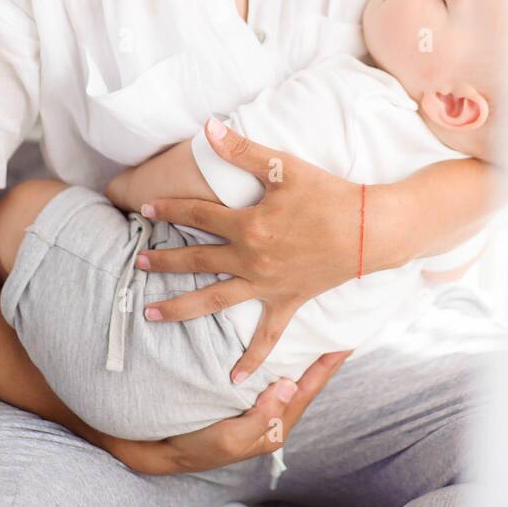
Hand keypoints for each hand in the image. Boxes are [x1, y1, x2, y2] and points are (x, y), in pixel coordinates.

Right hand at [106, 350, 353, 474]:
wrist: (159, 447)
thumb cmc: (197, 445)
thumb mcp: (230, 438)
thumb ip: (262, 417)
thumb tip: (290, 387)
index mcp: (273, 426)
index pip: (307, 389)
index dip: (327, 366)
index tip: (346, 342)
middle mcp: (269, 413)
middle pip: (302, 379)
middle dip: (319, 356)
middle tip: (336, 326)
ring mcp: (254, 403)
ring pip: (284, 372)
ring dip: (299, 351)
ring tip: (312, 325)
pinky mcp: (238, 394)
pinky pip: (263, 369)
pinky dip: (273, 351)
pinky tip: (274, 335)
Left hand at [135, 121, 362, 377]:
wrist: (369, 230)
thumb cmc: (327, 194)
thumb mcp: (284, 167)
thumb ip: (242, 150)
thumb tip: (208, 127)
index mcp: (248, 225)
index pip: (197, 216)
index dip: (169, 210)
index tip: (145, 210)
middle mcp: (251, 259)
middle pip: (198, 261)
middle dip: (165, 261)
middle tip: (139, 263)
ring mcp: (267, 285)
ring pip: (216, 300)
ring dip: (182, 308)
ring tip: (152, 315)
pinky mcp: (287, 301)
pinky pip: (267, 336)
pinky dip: (251, 359)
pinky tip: (232, 379)